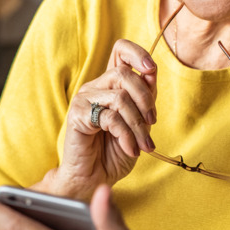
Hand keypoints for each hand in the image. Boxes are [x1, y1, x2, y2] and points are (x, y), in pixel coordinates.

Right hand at [44, 40, 157, 199]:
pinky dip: (126, 135)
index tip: (151, 70)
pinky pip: (110, 118)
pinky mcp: (77, 116)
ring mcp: (84, 100)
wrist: (94, 178)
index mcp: (110, 85)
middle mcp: (95, 88)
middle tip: (152, 123)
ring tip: (143, 144)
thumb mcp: (139, 124)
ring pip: (120, 97)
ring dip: (138, 125)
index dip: (138, 53)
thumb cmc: (114, 152)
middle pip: (124, 74)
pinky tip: (130, 149)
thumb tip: (151, 73)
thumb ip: (145, 99)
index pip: (120, 51)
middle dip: (145, 100)